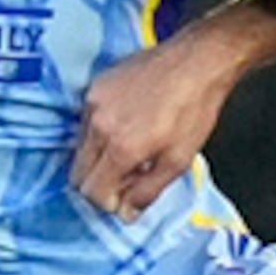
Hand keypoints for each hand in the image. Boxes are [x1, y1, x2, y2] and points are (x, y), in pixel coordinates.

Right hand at [74, 38, 234, 219]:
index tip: (125, 199)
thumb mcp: (179, 160)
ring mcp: (93, 102)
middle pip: (79, 173)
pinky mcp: (95, 86)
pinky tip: (128, 127)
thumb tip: (126, 213)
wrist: (196, 61)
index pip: (92, 191)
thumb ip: (147, 191)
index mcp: (121, 147)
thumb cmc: (194, 109)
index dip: (109, 202)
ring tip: (133, 150)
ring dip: (100, 158)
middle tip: (129, 178)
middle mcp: (99, 125)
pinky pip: (86, 122)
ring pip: (80, 148)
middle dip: (101, 183)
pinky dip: (101, 133)